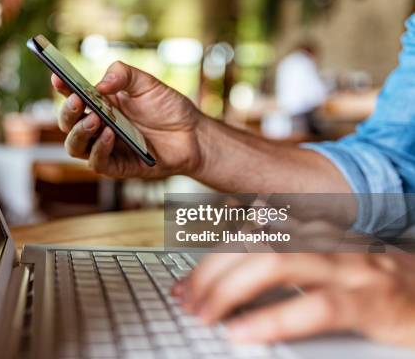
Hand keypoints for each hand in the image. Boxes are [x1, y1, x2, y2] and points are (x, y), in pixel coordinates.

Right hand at [52, 61, 203, 178]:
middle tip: (77, 100)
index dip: (62, 87)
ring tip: (95, 120)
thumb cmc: (168, 108)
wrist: (193, 134)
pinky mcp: (118, 166)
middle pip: (68, 124)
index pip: (73, 96)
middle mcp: (97, 127)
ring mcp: (105, 148)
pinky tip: (110, 134)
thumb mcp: (146, 83)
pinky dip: (99, 149)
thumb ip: (123, 75)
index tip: (57, 77)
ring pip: (75, 146)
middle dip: (68, 112)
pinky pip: (98, 162)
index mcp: (100, 105)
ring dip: (80, 132)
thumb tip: (100, 85)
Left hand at [173, 253, 414, 347]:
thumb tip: (235, 274)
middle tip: (186, 302)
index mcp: (315, 234)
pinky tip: (246, 332)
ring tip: (204, 314)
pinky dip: (276, 318)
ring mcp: (351, 268)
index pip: (249, 237)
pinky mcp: (374, 301)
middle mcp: (328, 242)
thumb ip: (288, 264)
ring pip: (277, 263)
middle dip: (211, 273)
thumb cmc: (383, 285)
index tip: (184, 284)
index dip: (210, 260)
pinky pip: (318, 306)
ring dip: (230, 288)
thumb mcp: (331, 268)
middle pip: (253, 246)